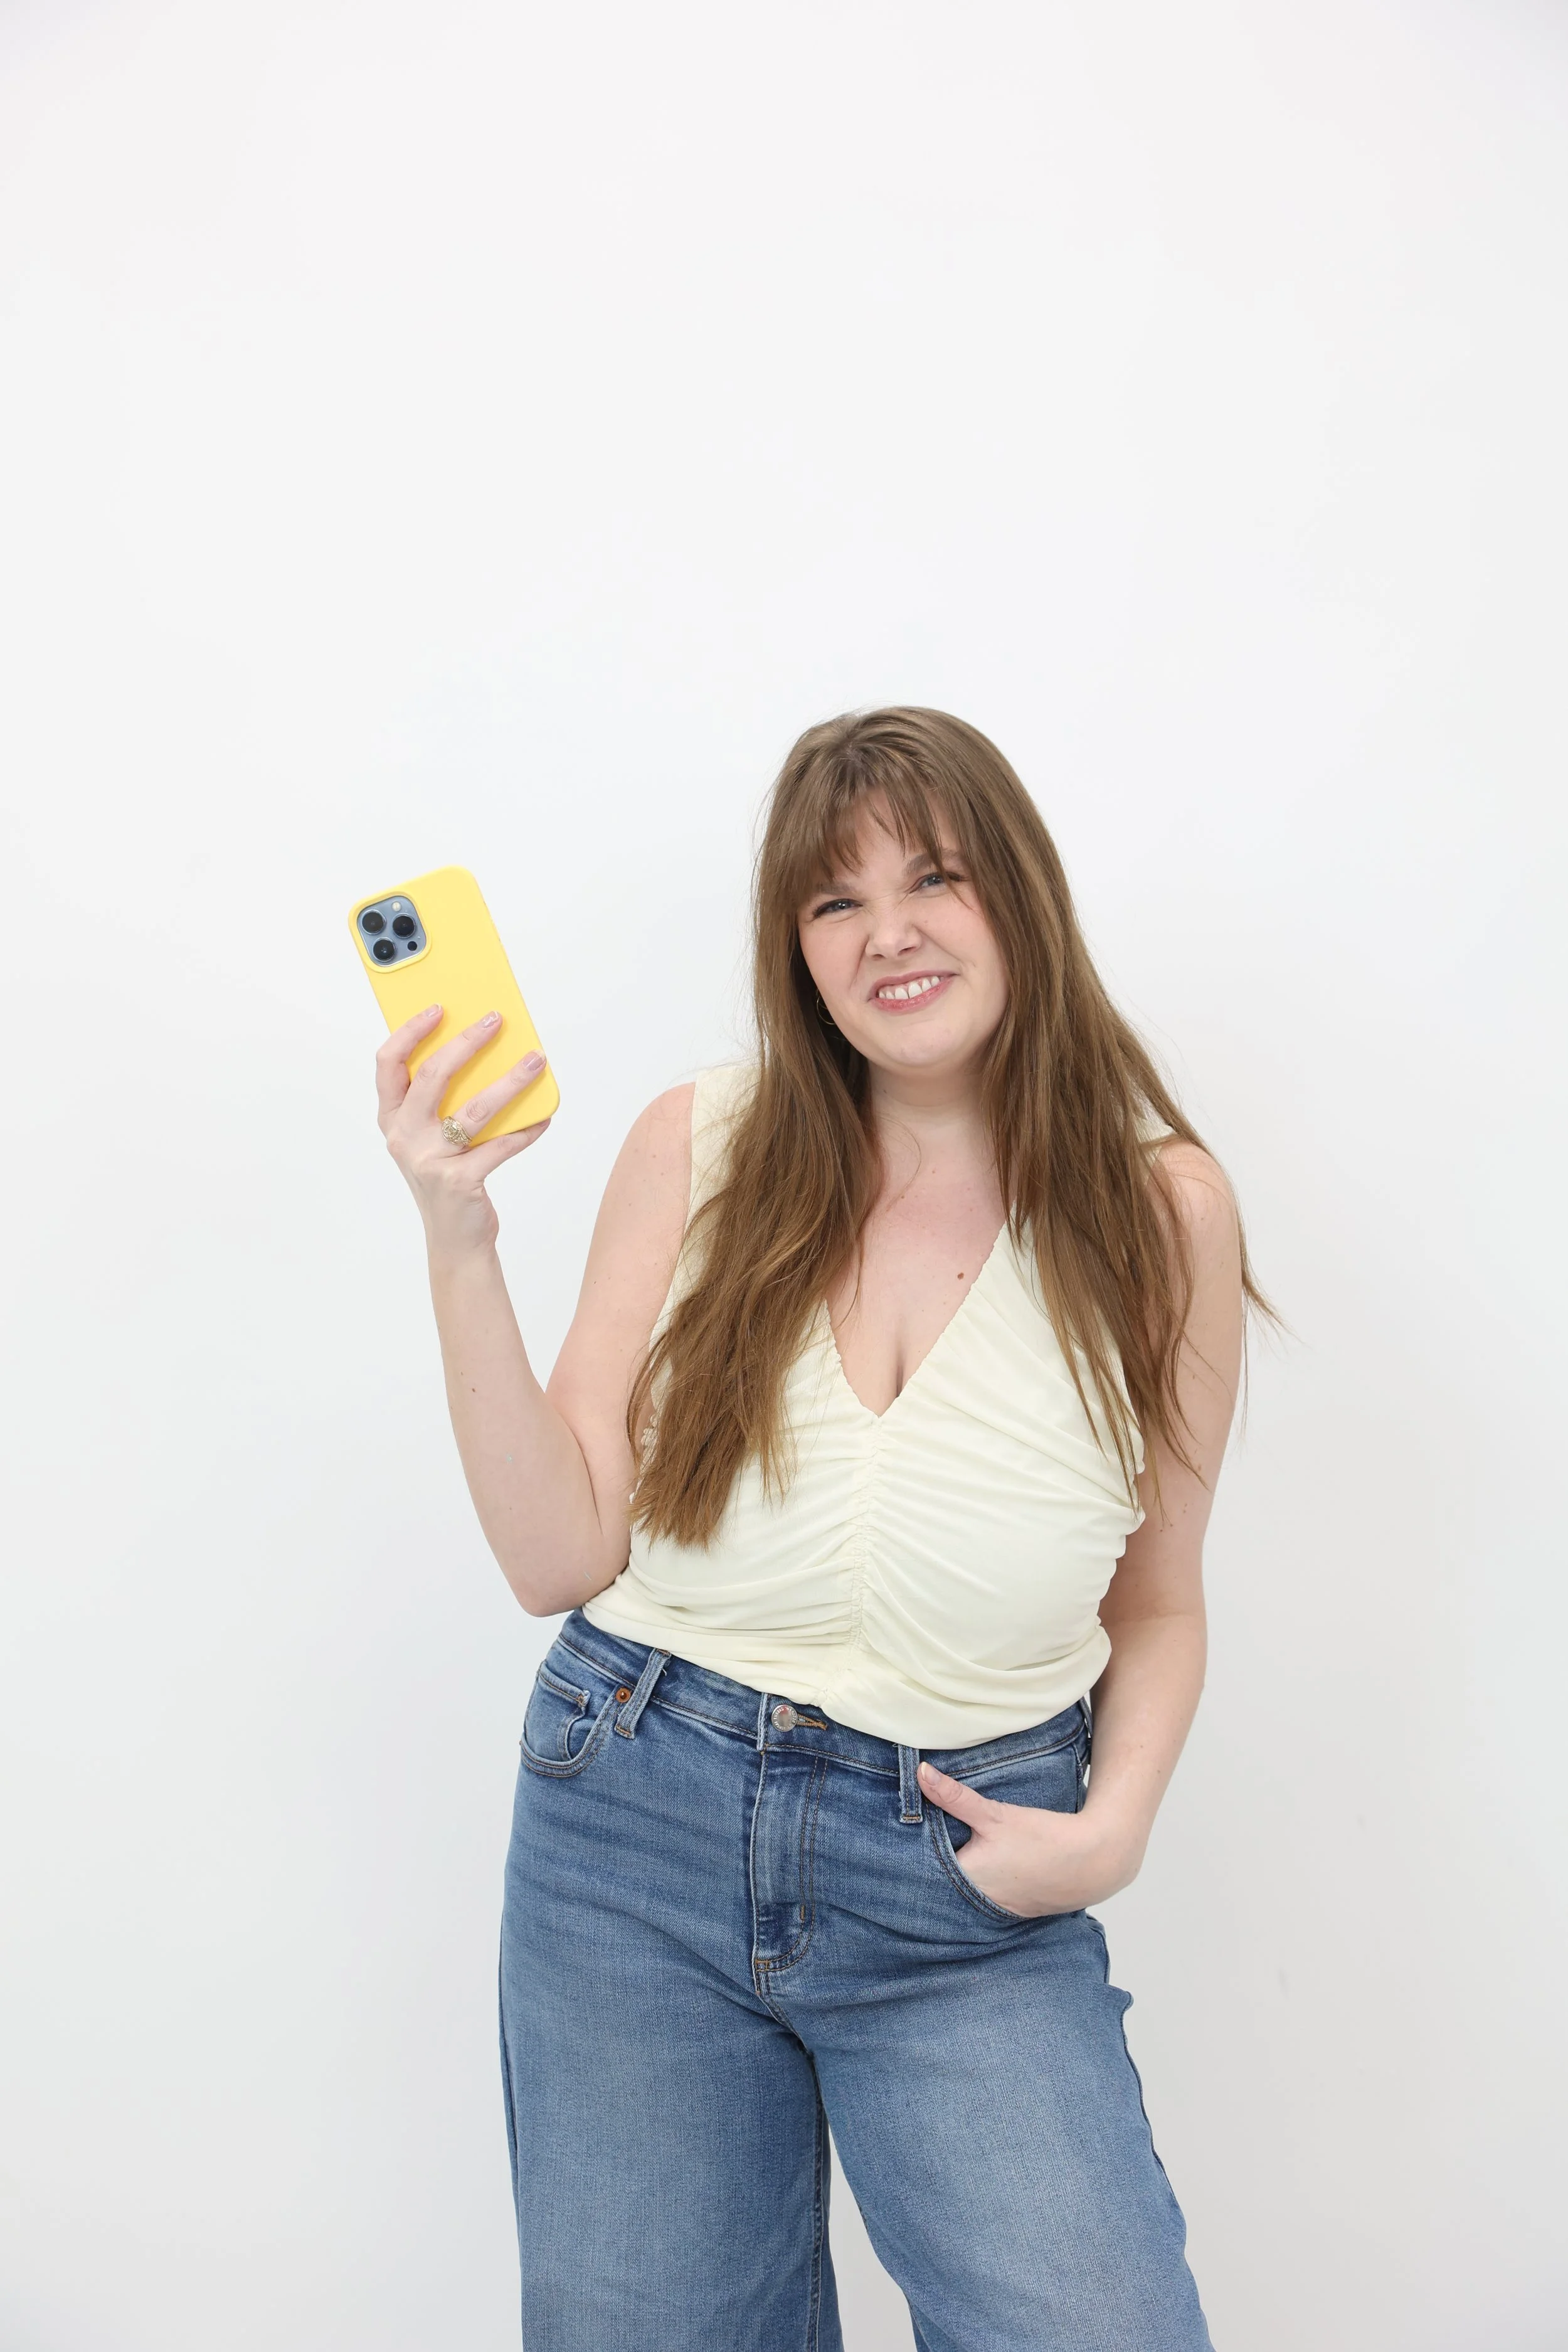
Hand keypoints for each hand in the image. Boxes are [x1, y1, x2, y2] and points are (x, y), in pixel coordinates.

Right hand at [376, 1004, 551, 1256]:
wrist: (455, 1238)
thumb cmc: (446, 1176)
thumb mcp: (430, 1137)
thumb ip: (441, 1100)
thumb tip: (482, 1049)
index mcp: (392, 1118)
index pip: (389, 1063)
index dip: (411, 1031)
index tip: (439, 1008)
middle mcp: (403, 1136)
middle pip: (433, 1075)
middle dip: (467, 1041)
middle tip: (496, 1020)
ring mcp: (429, 1160)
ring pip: (475, 1108)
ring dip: (511, 1080)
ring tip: (536, 1060)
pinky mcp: (459, 1181)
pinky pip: (500, 1146)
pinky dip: (526, 1130)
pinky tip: (544, 1117)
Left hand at [917, 1762, 1142, 1916]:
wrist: (1093, 1861)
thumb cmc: (1043, 1839)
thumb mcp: (995, 1815)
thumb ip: (955, 1797)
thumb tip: (921, 1773)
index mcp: (966, 1880)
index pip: (923, 1868)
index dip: (910, 1851)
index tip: (896, 1837)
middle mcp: (976, 1901)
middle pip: (941, 1879)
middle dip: (930, 1860)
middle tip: (913, 1837)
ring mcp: (995, 1908)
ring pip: (961, 1888)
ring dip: (953, 1871)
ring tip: (943, 1847)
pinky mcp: (1012, 1906)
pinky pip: (982, 1894)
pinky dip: (976, 1880)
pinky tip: (977, 1863)